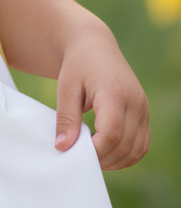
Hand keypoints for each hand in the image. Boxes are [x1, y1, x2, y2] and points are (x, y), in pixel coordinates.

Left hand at [54, 27, 149, 169]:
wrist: (95, 46)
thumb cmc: (77, 65)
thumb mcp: (66, 87)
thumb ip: (66, 118)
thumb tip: (63, 147)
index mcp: (114, 92)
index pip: (111, 132)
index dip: (95, 149)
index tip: (76, 152)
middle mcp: (135, 101)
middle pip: (125, 144)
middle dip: (103, 158)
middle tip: (80, 157)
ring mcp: (143, 108)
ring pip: (137, 149)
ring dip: (116, 160)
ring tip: (92, 156)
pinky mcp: (145, 114)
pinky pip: (142, 144)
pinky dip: (126, 154)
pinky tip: (107, 153)